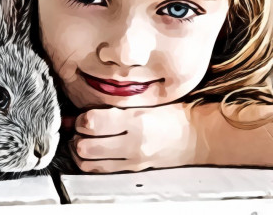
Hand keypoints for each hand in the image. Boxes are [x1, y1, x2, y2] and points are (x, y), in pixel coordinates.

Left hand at [68, 103, 198, 172]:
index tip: (83, 115)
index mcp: (136, 120)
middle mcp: (133, 143)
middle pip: (86, 146)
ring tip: (82, 141)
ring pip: (89, 163)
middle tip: (79, 128)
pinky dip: (89, 162)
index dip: (81, 118)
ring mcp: (132, 160)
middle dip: (76, 136)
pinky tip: (91, 152)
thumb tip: (85, 110)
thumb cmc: (173, 115)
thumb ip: (114, 106)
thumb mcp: (144, 102)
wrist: (195, 136)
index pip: (92, 122)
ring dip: (79, 152)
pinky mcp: (132, 169)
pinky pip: (100, 170)